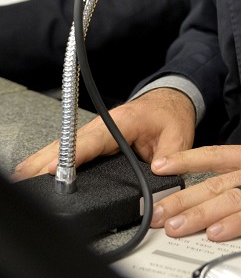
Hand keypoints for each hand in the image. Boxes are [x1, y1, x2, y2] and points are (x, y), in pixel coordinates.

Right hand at [12, 88, 195, 179]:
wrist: (171, 101)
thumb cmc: (171, 116)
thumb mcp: (179, 137)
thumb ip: (171, 158)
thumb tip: (159, 174)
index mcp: (124, 121)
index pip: (93, 140)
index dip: (72, 156)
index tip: (53, 169)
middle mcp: (105, 124)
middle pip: (70, 143)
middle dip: (47, 160)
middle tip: (26, 177)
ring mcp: (97, 130)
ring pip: (66, 145)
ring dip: (44, 159)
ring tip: (24, 176)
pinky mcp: (94, 139)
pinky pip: (70, 148)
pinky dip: (52, 158)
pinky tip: (37, 170)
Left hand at [149, 137, 240, 240]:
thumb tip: (239, 191)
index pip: (215, 156)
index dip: (186, 159)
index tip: (160, 165)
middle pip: (213, 183)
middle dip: (181, 198)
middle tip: (155, 213)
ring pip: (228, 200)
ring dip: (197, 214)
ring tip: (173, 227)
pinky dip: (236, 225)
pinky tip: (216, 234)